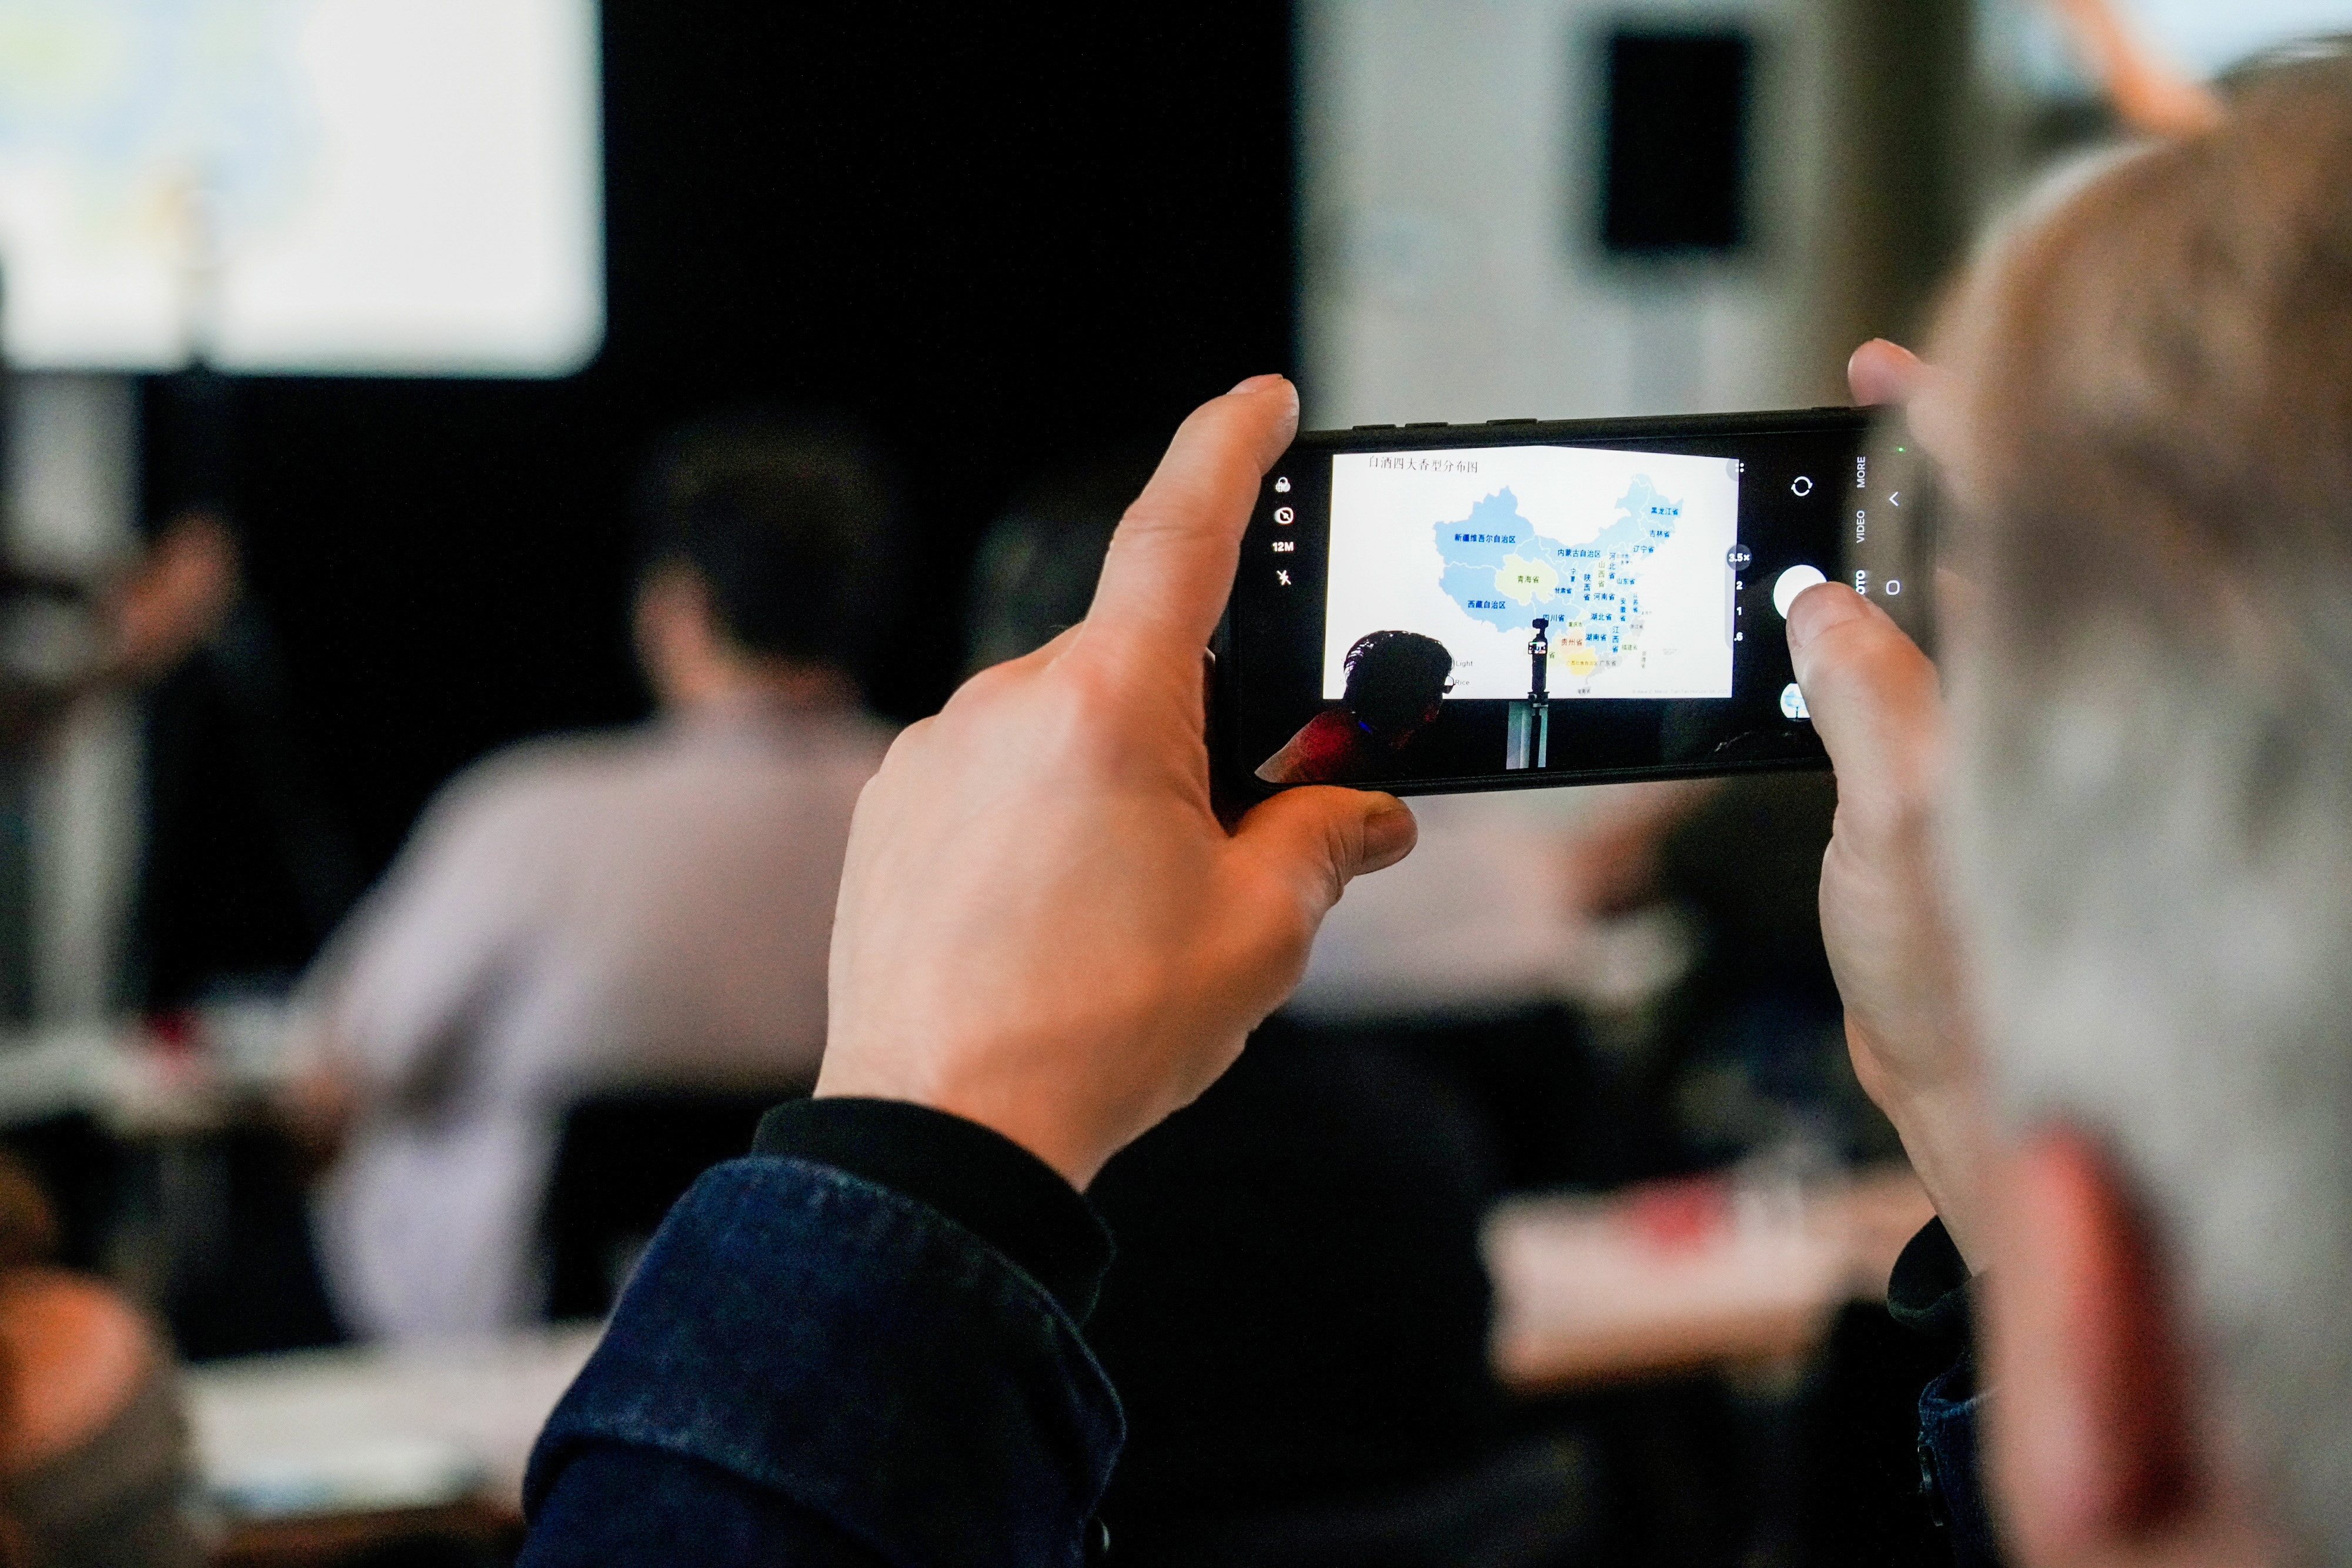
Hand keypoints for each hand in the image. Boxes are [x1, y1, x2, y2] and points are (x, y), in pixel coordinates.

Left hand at [817, 377, 1418, 1188]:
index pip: (1179, 532)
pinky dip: (1036, 818)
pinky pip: (989, 775)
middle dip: (1189, 729)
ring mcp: (933, 754)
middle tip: (1222, 837)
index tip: (1260, 400)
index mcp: (1108, 706)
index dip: (1228, 449)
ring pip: (1059, 727)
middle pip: (1133, 667)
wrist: (943, 1132)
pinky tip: (1049, 919)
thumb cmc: (1098, 1031)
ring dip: (1108, 783)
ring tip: (1119, 914)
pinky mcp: (889, 808)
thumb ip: (1325, 842)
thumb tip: (1369, 813)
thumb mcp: (1259, 932)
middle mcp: (1006, 703)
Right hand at [1789, 339, 1990, 1262]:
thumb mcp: (1900, 822)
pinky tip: (1800, 631)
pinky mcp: (1941, 779)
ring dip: (1863, 557)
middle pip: (1976, 538)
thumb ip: (1866, 694)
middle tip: (1823, 436)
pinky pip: (1892, 671)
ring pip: (1927, 604)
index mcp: (2052, 683)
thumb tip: (1822, 606)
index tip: (1878, 365)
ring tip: (1798, 521)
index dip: (1948, 415)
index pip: (2014, 506)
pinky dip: (1843, 635)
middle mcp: (2034, 698)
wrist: (1959, 1084)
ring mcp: (1990, 737)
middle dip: (1897, 473)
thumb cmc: (1967, 982)